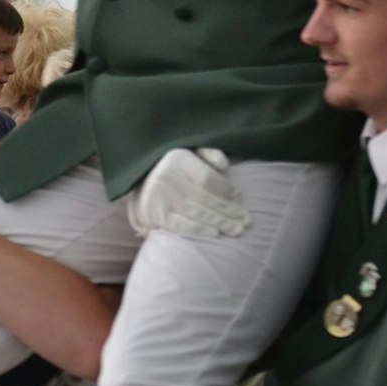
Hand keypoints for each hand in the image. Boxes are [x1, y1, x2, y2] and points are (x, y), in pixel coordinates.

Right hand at [127, 147, 250, 237]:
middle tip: (247, 221)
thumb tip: (225, 165)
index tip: (240, 198)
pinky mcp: (157, 216)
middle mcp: (168, 178)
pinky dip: (200, 230)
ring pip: (197, 213)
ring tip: (238, 230)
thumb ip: (209, 154)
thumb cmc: (174, 168)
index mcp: (178, 159)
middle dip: (229, 211)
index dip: (226, 189)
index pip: (207, 178)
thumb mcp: (189, 152)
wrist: (139, 182)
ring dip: (221, 223)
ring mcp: (162, 199)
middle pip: (205, 198)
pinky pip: (182, 225)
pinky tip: (216, 233)